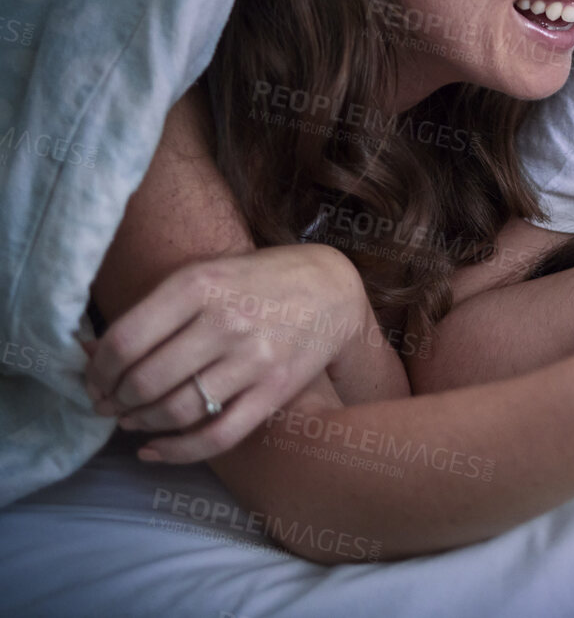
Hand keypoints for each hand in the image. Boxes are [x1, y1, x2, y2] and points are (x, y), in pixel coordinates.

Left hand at [84, 243, 371, 461]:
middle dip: (115, 401)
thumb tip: (85, 352)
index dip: (97, 371)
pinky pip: (216, 436)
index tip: (94, 380)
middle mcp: (226, 321)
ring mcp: (254, 359)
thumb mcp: (203, 276)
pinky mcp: (275, 390)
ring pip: (175, 411)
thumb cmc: (256, 281)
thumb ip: (149, 312)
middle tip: (109, 403)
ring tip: (132, 419)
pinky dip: (175, 452)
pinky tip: (152, 450)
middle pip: (145, 381)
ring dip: (140, 423)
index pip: (124, 341)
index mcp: (200, 285)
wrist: (332, 289)